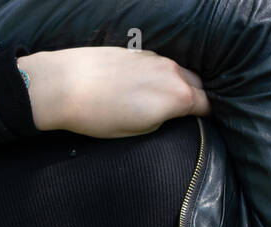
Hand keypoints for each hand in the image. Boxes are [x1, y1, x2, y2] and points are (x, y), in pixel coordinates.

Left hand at [19, 47, 209, 136]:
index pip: (207, 106)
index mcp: (178, 96)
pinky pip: (159, 65)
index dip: (205, 119)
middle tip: (182, 117)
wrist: (64, 85)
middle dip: (195, 99)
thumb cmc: (99, 116)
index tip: (199, 127)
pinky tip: (142, 88)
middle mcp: (171, 72)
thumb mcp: (139, 131)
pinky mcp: (136, 51)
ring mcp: (154, 58)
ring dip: (177, 86)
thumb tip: (171, 114)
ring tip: (162, 103)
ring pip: (179, 72)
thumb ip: (164, 120)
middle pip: (198, 86)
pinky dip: (159, 76)